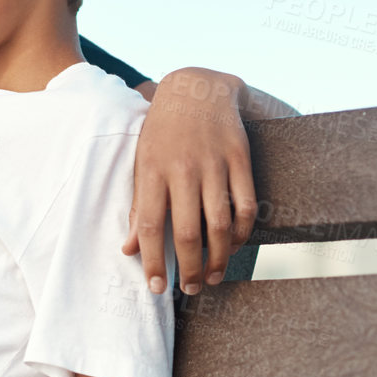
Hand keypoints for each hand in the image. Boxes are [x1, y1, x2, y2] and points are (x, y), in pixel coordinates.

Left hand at [122, 68, 257, 294]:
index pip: (150, 226)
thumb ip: (139, 206)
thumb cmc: (163, 132)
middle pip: (187, 232)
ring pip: (219, 224)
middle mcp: (182, 169)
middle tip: (191, 289)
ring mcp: (214, 163)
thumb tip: (129, 249)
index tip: (156, 287)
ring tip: (213, 277)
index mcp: (152, 171)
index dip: (153, 261)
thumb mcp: (142, 163)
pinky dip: (242, 232)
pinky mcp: (240, 158)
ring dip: (218, 258)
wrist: (197, 87)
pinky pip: (246, 205)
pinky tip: (234, 247)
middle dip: (189, 269)